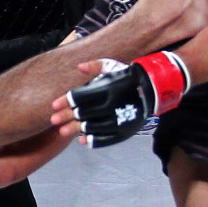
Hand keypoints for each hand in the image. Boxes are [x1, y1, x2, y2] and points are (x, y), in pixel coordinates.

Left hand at [50, 51, 189, 147]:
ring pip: (92, 127)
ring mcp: (118, 119)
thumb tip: (78, 67)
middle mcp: (112, 105)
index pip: (81, 96)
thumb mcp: (112, 66)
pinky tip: (82, 141)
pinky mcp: (124, 131)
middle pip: (84, 113)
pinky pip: (106, 138)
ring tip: (62, 131)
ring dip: (76, 130)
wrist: (154, 89)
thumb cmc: (128, 76)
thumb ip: (95, 66)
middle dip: (67, 116)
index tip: (54, 105)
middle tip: (54, 120)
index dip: (66, 101)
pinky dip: (93, 140)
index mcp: (108, 88)